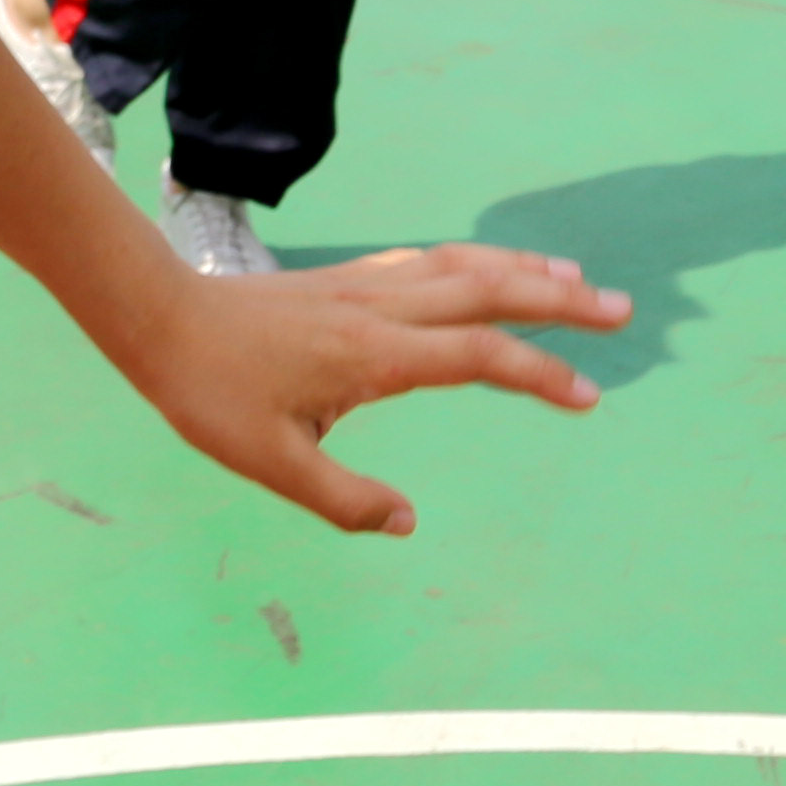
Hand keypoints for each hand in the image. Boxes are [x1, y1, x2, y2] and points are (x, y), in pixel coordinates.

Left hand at [109, 242, 625, 536]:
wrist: (160, 318)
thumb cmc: (211, 395)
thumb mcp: (272, 464)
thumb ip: (344, 500)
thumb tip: (409, 523)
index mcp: (374, 356)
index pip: (478, 357)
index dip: (539, 372)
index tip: (589, 394)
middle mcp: (381, 310)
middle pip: (489, 291)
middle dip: (560, 300)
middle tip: (625, 308)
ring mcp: (365, 287)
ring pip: (462, 266)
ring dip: (524, 269)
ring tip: (577, 279)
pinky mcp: (346, 279)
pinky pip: (428, 262)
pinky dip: (474, 262)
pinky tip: (485, 270)